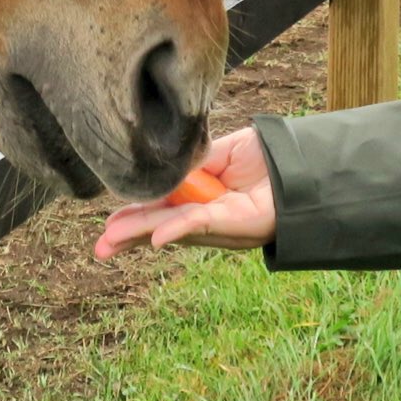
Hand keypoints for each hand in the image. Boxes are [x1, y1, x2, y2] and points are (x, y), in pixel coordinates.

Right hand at [93, 127, 277, 258]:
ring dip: (139, 234)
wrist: (299, 164)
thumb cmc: (265, 159)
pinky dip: (176, 230)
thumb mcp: (218, 153)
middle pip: (159, 227)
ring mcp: (218, 224)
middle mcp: (206, 218)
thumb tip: (162, 167)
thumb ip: (192, 163)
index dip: (134, 215)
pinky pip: (199, 225)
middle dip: (128, 236)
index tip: (109, 225)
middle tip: (101, 248)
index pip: (161, 210)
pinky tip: (154, 238)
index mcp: (200, 201)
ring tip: (110, 244)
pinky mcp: (234, 223)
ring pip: (171, 227)